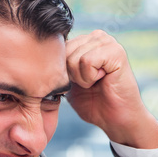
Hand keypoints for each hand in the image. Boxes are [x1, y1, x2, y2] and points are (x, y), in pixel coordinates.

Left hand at [65, 30, 157, 148]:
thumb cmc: (93, 102)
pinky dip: (90, 77)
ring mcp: (108, 42)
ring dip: (82, 78)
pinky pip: (87, 61)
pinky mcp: (116, 51)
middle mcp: (97, 37)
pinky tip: (103, 80)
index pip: (59, 48)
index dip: (64, 72)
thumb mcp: (69, 82)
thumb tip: (41, 55)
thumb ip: (59, 66)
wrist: (115, 119)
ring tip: (97, 82)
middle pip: (65, 52)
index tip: (79, 83)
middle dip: (72, 75)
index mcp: (86, 41)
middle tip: (90, 84)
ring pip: (75, 58)